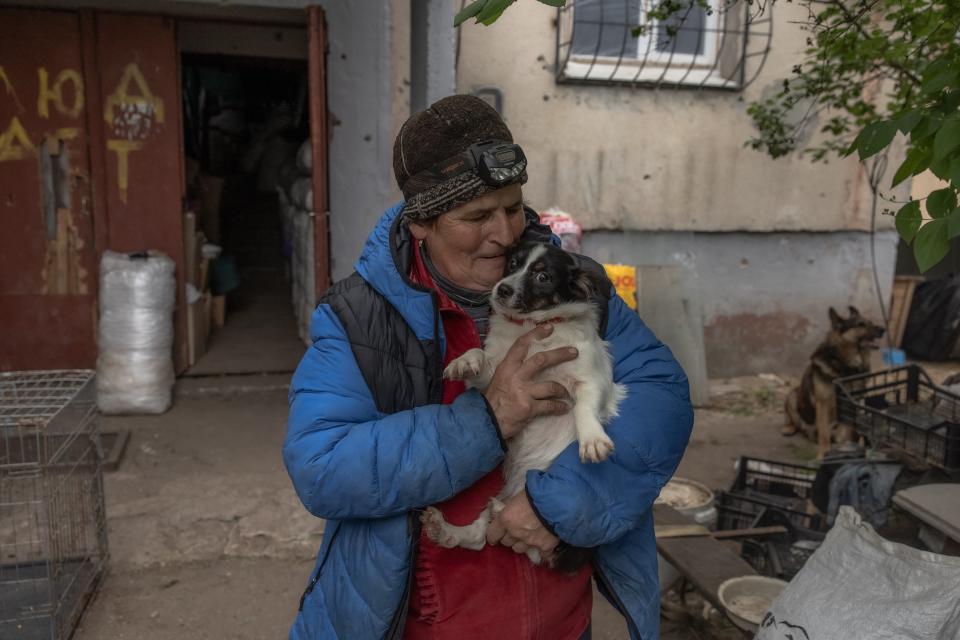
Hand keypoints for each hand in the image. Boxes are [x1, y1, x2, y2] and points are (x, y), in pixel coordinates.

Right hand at [483, 324, 576, 438]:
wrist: (486, 421)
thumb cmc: (493, 400)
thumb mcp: (499, 379)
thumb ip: (513, 370)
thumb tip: (530, 363)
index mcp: (507, 367)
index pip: (521, 345)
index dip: (536, 334)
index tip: (549, 328)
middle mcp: (516, 376)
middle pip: (542, 360)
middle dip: (560, 354)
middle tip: (574, 352)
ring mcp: (523, 392)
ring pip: (551, 386)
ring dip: (562, 390)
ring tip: (567, 393)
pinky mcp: (529, 408)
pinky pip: (550, 405)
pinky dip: (559, 406)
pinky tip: (564, 407)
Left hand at [486, 493, 559, 560]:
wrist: (558, 499)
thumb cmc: (536, 492)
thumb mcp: (517, 496)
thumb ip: (511, 507)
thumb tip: (509, 510)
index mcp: (506, 519)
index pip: (492, 534)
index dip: (493, 535)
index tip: (495, 536)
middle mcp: (515, 533)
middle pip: (506, 542)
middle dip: (509, 537)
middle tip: (514, 531)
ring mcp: (530, 542)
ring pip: (519, 549)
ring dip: (521, 544)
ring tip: (528, 537)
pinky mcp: (545, 546)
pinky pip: (541, 554)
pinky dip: (541, 550)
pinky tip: (543, 546)